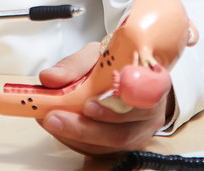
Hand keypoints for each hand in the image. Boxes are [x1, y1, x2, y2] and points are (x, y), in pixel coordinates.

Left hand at [37, 43, 174, 155]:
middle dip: (85, 128)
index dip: (116, 107)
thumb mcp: (98, 53)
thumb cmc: (118, 61)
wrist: (128, 70)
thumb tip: (50, 77)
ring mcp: (140, 134)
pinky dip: (77, 140)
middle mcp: (150, 115)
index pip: (140, 102)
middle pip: (122, 133)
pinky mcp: (125, 145)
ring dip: (77, 136)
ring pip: (110, 146)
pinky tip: (60, 128)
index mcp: (152, 86)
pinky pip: (102, 151)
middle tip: (55, 117)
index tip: (87, 105)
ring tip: (52, 121)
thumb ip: (75, 65)